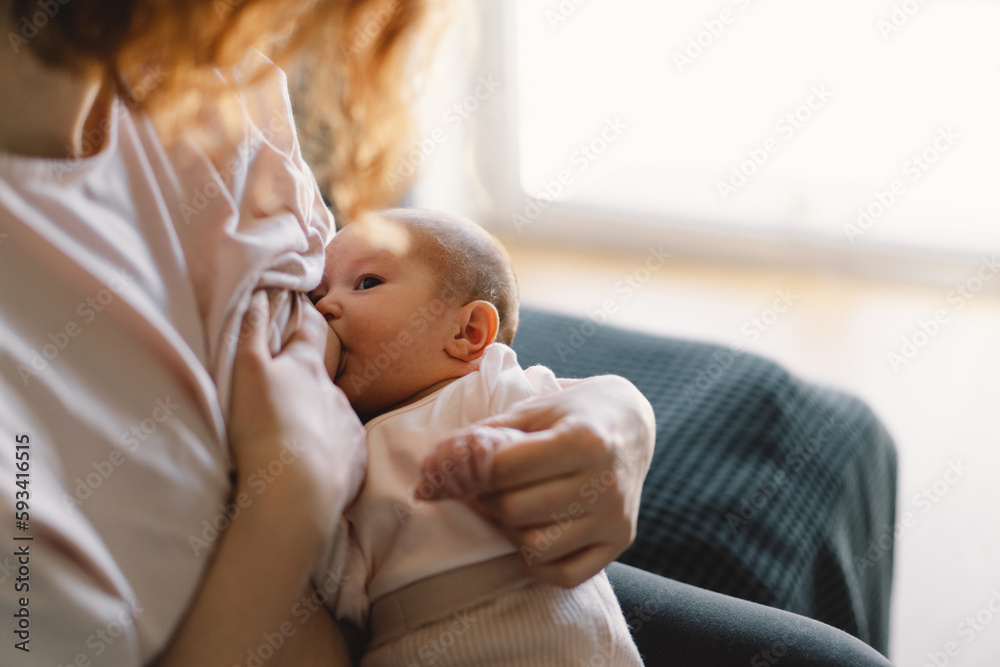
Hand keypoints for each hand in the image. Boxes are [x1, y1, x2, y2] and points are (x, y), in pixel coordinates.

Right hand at [228, 291, 365, 526]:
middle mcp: (335, 392)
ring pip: (331, 413)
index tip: (301, 307)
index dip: (305, 315)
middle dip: (305, 380)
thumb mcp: (246, 372)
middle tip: (283, 394)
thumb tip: (259, 292)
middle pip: (320, 377)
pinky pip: (343, 448)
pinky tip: (311, 464)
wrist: (297, 492)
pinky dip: (329, 451)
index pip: (310, 329)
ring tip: (290, 439)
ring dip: (315, 419)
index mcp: (308, 367)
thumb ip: (250, 331)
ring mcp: (349, 426)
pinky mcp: (355, 459)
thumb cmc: (264, 428)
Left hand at [422, 375, 654, 587]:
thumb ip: (486, 436)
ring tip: (508, 505)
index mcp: (583, 439)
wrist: (630, 422)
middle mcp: (604, 482)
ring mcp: (614, 517)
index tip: (453, 471)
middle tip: (482, 486)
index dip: (467, 473)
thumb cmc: (573, 411)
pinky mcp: (620, 541)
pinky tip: (531, 531)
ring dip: (508, 530)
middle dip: (485, 500)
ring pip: (535, 547)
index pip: (504, 470)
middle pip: (515, 511)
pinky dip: (536, 561)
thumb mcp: (532, 409)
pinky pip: (563, 574)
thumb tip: (433, 470)